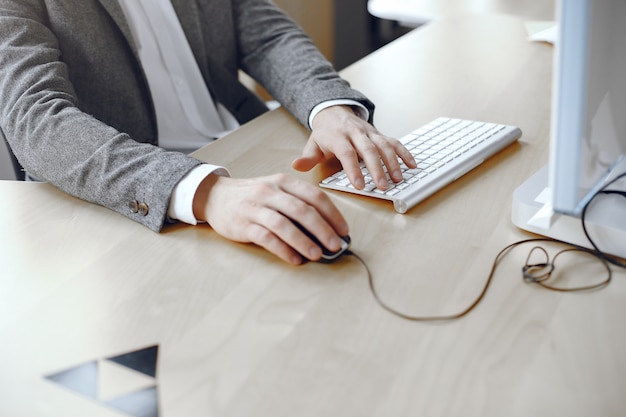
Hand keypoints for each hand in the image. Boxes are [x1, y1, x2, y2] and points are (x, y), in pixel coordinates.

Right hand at [192, 173, 349, 264]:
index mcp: (283, 182)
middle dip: (323, 230)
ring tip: (317, 254)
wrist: (216, 196)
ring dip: (303, 241)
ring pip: (284, 224)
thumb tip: (326, 228)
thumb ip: (298, 204)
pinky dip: (282, 249)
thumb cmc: (253, 196)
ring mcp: (255, 208)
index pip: (314, 196)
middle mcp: (270, 192)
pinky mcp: (243, 224)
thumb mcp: (276, 191)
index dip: (332, 214)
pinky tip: (294, 258)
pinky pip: (266, 237)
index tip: (344, 230)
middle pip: (302, 211)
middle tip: (335, 245)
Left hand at [292, 105, 416, 189]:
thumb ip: (307, 158)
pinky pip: (394, 142)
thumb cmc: (324, 135)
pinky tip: (412, 165)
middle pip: (368, 149)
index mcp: (337, 136)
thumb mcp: (312, 145)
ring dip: (393, 162)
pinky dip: (404, 153)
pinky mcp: (380, 134)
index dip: (353, 169)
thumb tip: (295, 165)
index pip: (346, 153)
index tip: (360, 186)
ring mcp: (370, 132)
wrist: (334, 113)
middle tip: (383, 186)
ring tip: (398, 179)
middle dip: (377, 168)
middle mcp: (356, 133)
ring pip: (384, 145)